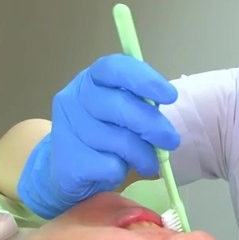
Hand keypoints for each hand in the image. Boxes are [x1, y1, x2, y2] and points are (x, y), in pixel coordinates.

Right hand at [17, 54, 180, 218]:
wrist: (69, 170)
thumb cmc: (104, 135)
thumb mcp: (124, 113)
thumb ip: (141, 106)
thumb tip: (162, 121)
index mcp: (92, 79)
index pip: (115, 68)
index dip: (144, 80)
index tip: (170, 96)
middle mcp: (74, 97)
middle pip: (119, 105)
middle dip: (152, 124)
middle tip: (172, 141)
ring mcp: (66, 128)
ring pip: (117, 140)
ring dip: (143, 154)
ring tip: (149, 163)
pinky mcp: (68, 160)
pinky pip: (108, 165)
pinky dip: (122, 170)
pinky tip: (119, 171)